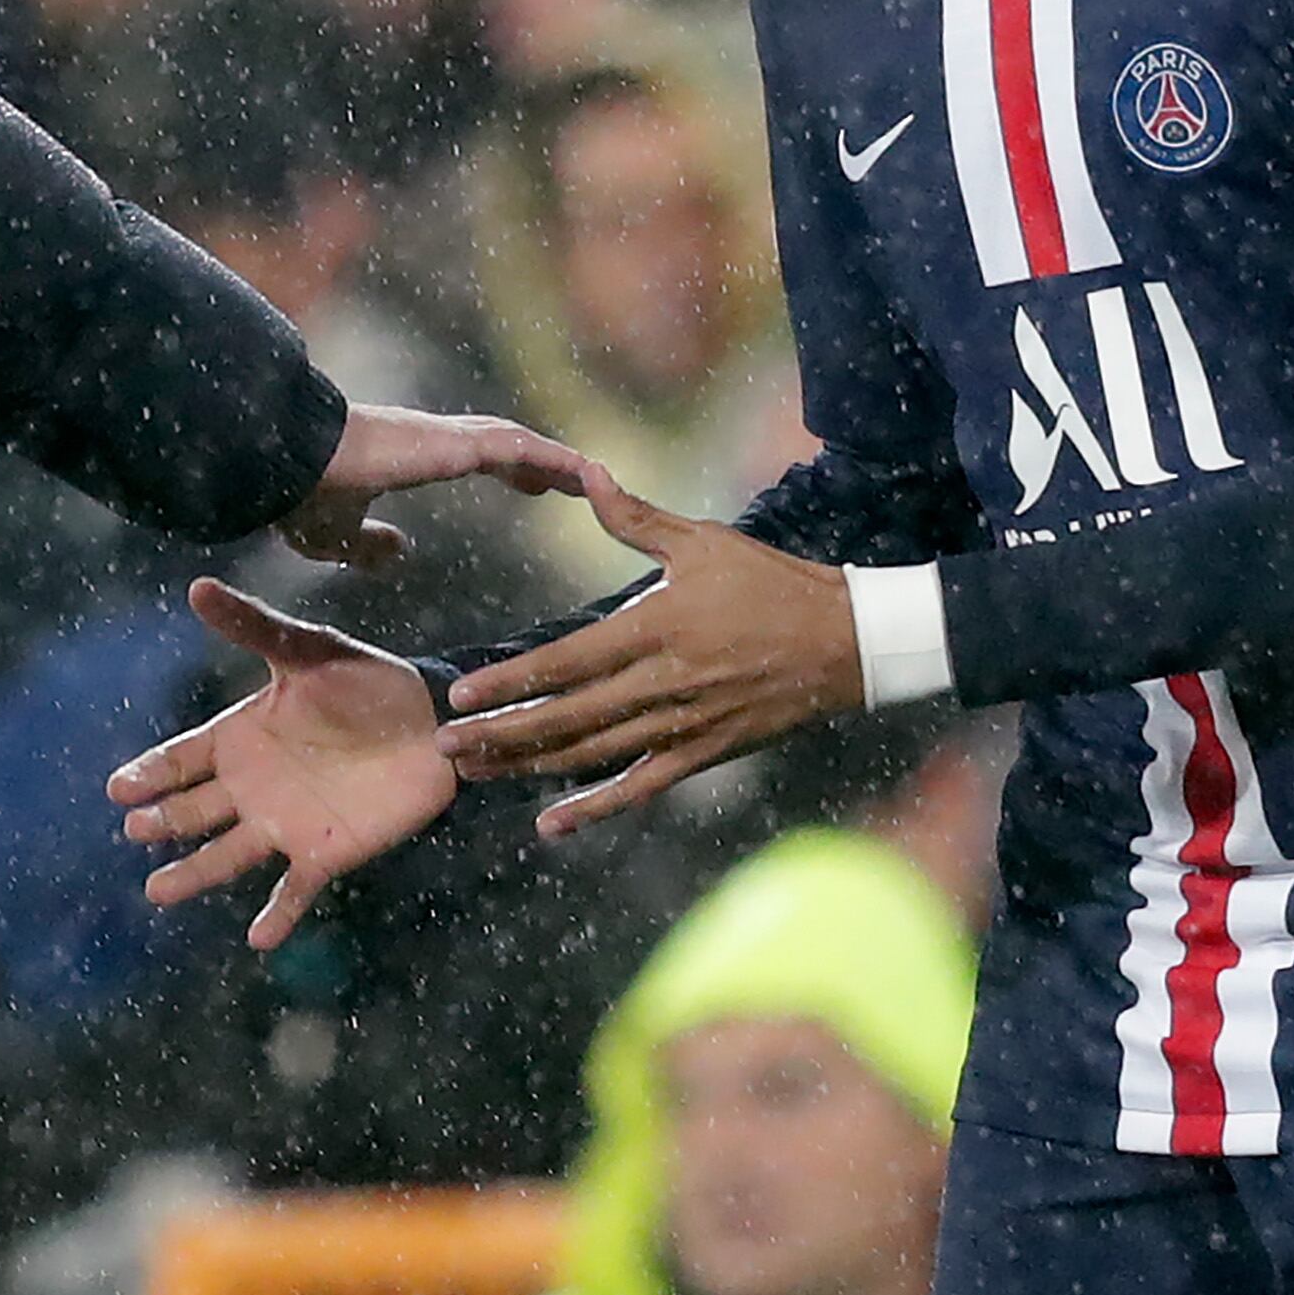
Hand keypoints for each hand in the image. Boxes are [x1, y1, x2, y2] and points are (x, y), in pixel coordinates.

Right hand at [110, 578, 454, 946]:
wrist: (433, 722)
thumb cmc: (368, 682)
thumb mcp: (309, 650)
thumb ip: (254, 627)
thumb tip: (197, 586)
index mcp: (244, 738)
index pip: (184, 759)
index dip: (152, 773)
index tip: (118, 788)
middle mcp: (255, 787)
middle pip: (196, 810)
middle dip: (165, 821)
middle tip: (137, 830)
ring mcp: (286, 823)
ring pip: (228, 855)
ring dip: (195, 874)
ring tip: (158, 891)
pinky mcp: (326, 853)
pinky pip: (295, 890)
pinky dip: (278, 916)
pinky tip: (257, 938)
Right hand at [278, 404, 585, 570]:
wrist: (289, 463)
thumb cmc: (301, 495)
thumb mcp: (335, 537)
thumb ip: (366, 545)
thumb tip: (398, 552)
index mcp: (412, 457)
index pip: (474, 457)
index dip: (508, 470)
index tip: (532, 486)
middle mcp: (436, 439)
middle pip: (505, 447)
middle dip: (541, 464)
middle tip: (575, 484)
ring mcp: (449, 437)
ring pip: (520, 445)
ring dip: (559, 463)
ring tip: (598, 481)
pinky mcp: (457, 444)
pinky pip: (523, 450)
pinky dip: (558, 461)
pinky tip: (587, 476)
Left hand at [441, 465, 863, 835]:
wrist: (846, 643)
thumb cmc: (772, 582)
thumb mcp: (703, 542)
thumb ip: (636, 517)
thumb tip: (589, 471)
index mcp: (656, 627)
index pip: (566, 661)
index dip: (510, 681)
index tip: (461, 695)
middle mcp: (664, 683)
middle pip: (567, 718)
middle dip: (501, 734)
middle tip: (446, 745)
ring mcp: (684, 725)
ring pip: (593, 755)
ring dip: (531, 768)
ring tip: (478, 773)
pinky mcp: (704, 753)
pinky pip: (641, 787)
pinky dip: (595, 808)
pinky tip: (551, 823)